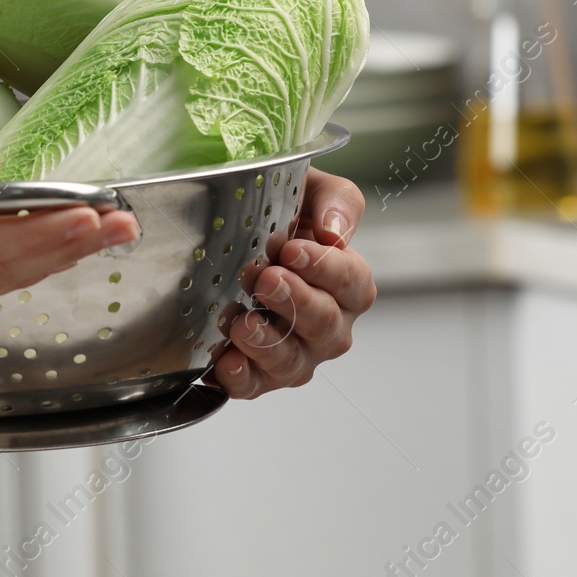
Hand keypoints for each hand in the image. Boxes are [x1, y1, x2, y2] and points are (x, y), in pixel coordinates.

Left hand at [209, 167, 374, 397]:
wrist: (235, 236)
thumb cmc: (285, 215)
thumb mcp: (312, 191)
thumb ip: (336, 201)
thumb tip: (334, 231)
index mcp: (348, 284)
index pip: (351, 282)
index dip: (324, 268)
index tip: (293, 250)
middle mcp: (329, 326)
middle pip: (325, 325)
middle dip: (296, 303)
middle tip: (266, 280)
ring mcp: (296, 353)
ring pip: (293, 362)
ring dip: (268, 343)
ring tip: (242, 323)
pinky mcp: (258, 374)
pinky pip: (254, 385)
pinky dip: (241, 377)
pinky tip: (225, 361)